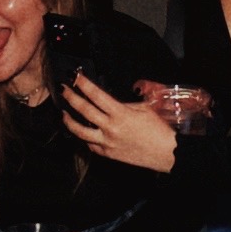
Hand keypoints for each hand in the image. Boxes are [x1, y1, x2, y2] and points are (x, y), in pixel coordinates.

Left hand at [57, 75, 179, 171]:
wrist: (167, 152)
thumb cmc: (159, 129)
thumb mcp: (144, 109)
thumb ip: (126, 104)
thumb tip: (112, 103)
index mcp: (120, 113)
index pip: (96, 95)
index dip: (83, 84)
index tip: (75, 77)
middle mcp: (110, 128)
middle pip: (84, 110)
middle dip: (71, 97)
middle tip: (64, 89)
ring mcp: (107, 142)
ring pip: (80, 131)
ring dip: (69, 121)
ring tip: (63, 113)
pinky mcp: (108, 154)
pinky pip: (90, 145)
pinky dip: (84, 137)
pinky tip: (82, 132)